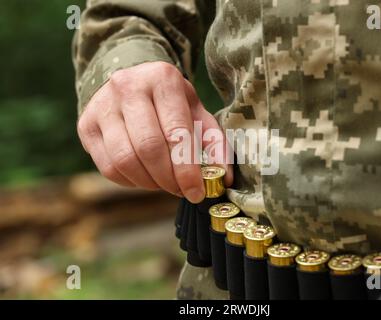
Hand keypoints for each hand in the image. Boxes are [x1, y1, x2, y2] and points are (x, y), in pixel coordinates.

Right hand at [77, 62, 231, 202]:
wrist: (131, 81)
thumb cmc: (170, 102)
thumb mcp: (196, 112)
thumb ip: (213, 143)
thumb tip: (223, 180)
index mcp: (162, 79)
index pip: (176, 133)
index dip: (187, 170)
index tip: (196, 193)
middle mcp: (128, 87)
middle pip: (148, 148)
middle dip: (168, 179)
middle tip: (180, 191)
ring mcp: (102, 106)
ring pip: (124, 160)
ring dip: (148, 183)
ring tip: (163, 183)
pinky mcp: (86, 125)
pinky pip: (107, 167)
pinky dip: (129, 181)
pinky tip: (144, 176)